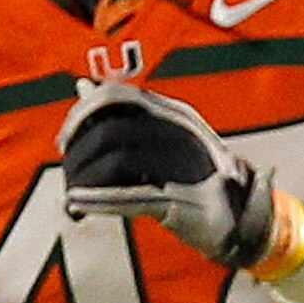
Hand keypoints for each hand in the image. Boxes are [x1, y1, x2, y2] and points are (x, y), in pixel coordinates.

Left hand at [58, 81, 277, 267]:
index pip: (115, 94)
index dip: (82, 112)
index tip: (65, 140)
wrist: (238, 217)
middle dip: (79, 148)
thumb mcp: (156, 140)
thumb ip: (120, 114)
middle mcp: (175, 131)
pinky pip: (128, 197)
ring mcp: (179, 166)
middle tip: (66, 165)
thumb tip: (82, 84)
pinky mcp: (176, 201)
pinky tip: (77, 204)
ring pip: (116, 162)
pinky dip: (98, 201)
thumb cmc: (193, 176)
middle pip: (111, 128)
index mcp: (170, 112)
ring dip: (84, 180)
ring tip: (71, 197)